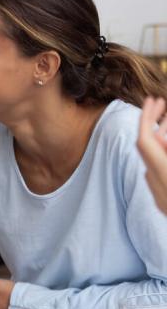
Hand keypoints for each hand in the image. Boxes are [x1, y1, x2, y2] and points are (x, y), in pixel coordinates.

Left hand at [138, 97, 166, 213]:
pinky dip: (163, 160)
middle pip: (146, 150)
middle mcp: (160, 188)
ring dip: (159, 143)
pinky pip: (157, 178)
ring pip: (151, 164)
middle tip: (161, 105)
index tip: (154, 99)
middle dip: (152, 126)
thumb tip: (163, 133)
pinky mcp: (166, 208)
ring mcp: (162, 201)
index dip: (146, 118)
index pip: (145, 141)